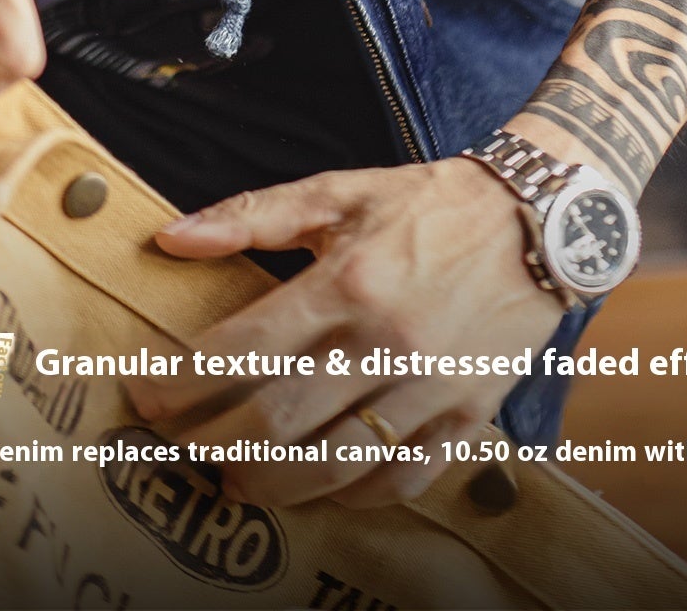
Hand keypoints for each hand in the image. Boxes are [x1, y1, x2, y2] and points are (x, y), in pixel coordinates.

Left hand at [129, 158, 563, 507]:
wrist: (541, 218)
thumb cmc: (431, 203)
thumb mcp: (340, 191)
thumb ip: (253, 215)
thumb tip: (171, 238)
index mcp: (348, 279)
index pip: (242, 347)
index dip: (181, 381)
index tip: (145, 396)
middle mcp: (386, 338)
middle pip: (279, 419)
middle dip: (217, 444)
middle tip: (187, 449)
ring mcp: (431, 383)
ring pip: (336, 462)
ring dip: (275, 484)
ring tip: (242, 481)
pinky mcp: (469, 413)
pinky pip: (404, 477)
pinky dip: (356, 495)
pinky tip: (325, 489)